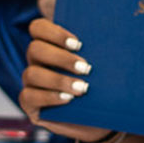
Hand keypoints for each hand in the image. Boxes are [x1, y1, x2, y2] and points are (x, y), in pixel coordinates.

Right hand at [20, 16, 110, 142]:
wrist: (103, 114)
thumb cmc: (105, 83)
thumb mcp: (104, 64)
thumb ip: (100, 48)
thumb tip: (114, 32)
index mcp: (52, 45)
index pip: (38, 28)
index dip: (55, 33)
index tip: (79, 44)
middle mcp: (37, 61)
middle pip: (35, 49)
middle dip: (62, 58)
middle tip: (86, 68)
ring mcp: (31, 83)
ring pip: (31, 73)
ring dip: (59, 79)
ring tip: (83, 87)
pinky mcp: (30, 104)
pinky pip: (28, 96)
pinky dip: (50, 96)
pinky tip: (68, 99)